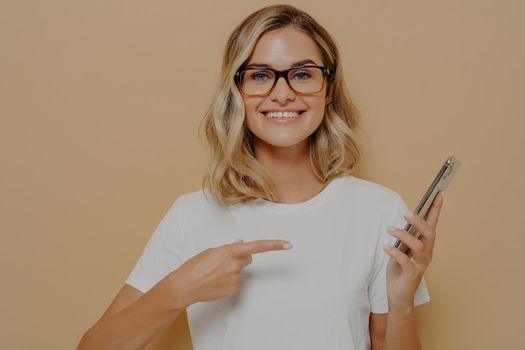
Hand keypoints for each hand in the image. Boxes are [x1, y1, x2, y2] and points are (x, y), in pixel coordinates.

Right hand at [168, 238, 292, 306]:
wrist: (185, 286)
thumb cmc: (195, 266)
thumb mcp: (212, 252)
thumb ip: (229, 248)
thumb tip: (240, 243)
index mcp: (230, 251)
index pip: (257, 246)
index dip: (274, 245)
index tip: (288, 244)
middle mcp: (235, 265)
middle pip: (247, 258)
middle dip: (240, 258)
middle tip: (221, 262)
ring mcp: (235, 279)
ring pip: (239, 271)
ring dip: (230, 271)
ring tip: (213, 274)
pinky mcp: (233, 290)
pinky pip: (234, 282)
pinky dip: (226, 281)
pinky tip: (214, 282)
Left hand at [382, 191, 444, 308]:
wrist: (398, 294)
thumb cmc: (400, 268)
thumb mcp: (403, 248)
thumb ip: (406, 235)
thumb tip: (406, 217)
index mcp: (425, 244)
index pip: (433, 223)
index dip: (436, 208)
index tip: (440, 192)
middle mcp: (427, 252)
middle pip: (429, 233)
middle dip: (420, 222)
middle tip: (406, 214)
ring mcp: (421, 264)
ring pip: (418, 246)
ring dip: (403, 236)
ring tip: (390, 230)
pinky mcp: (412, 274)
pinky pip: (405, 261)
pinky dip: (395, 253)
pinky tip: (386, 247)